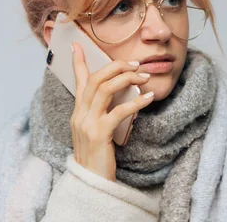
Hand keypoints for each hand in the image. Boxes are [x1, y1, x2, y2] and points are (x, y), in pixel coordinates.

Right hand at [70, 42, 154, 180]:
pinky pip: (119, 111)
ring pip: (105, 89)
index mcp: (78, 111)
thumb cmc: (98, 155)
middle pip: (95, 79)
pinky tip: (149, 97)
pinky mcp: (99, 134)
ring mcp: (87, 124)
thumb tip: (121, 93)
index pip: (77, 80)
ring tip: (145, 76)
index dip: (78, 61)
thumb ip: (103, 111)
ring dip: (127, 78)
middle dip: (116, 66)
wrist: (90, 183)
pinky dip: (136, 102)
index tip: (78, 43)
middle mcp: (79, 114)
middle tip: (137, 63)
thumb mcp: (97, 130)